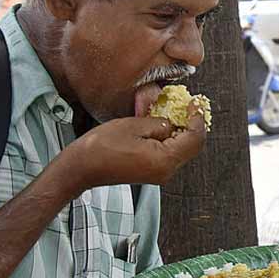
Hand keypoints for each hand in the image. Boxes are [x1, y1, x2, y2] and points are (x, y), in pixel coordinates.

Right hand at [59, 114, 205, 191]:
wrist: (81, 168)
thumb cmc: (102, 147)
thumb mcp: (134, 125)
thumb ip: (159, 123)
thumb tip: (170, 123)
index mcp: (164, 160)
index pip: (194, 138)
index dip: (197, 118)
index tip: (196, 103)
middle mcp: (166, 171)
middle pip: (191, 147)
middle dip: (192, 125)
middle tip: (191, 107)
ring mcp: (159, 174)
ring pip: (181, 151)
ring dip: (182, 132)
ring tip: (177, 113)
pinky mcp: (150, 172)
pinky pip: (169, 155)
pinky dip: (171, 140)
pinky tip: (163, 126)